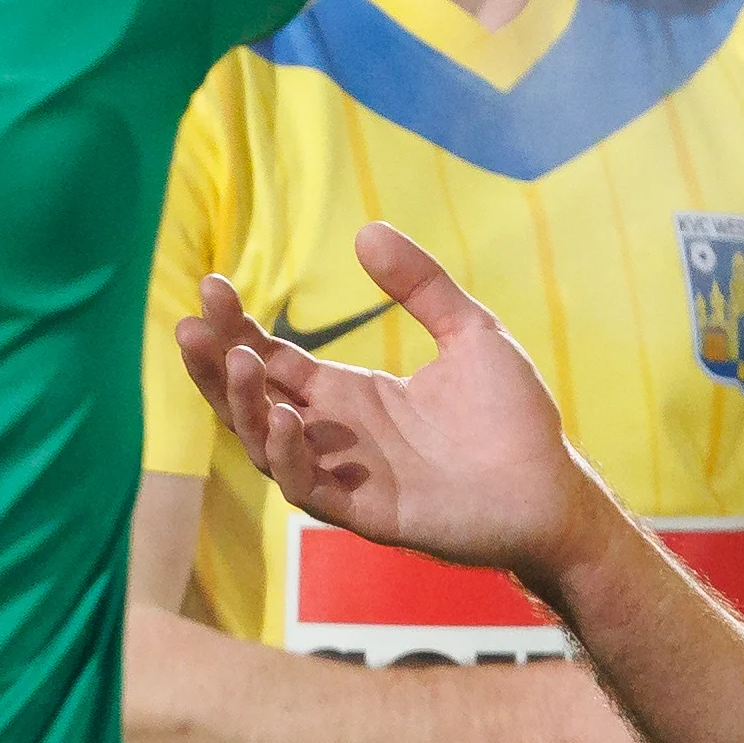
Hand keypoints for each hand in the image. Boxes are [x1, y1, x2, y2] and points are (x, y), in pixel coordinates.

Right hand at [179, 220, 606, 580]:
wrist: (554, 489)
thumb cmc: (512, 420)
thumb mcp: (469, 331)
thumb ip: (419, 285)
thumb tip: (366, 228)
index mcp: (346, 395)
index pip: (271, 359)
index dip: (236, 328)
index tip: (212, 286)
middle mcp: (333, 435)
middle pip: (250, 401)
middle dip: (214, 366)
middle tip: (188, 326)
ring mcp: (344, 477)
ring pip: (265, 444)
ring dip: (245, 406)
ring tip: (241, 362)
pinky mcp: (365, 513)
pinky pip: (307, 488)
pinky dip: (289, 455)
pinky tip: (288, 418)